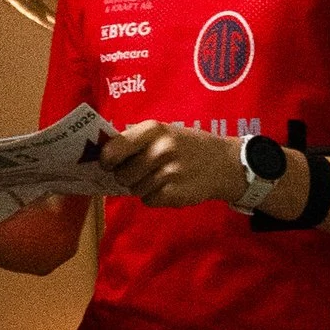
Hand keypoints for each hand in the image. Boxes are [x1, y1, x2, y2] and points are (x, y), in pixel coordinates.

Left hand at [98, 120, 258, 208]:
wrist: (225, 164)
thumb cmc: (188, 146)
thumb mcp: (165, 132)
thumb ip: (137, 140)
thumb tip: (103, 156)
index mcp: (153, 130)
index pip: (114, 148)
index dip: (106, 159)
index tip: (108, 163)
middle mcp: (160, 150)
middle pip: (121, 174)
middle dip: (127, 176)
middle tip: (142, 171)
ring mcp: (168, 173)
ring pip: (134, 189)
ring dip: (142, 187)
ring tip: (161, 177)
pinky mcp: (174, 193)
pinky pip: (148, 200)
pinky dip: (154, 197)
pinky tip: (169, 187)